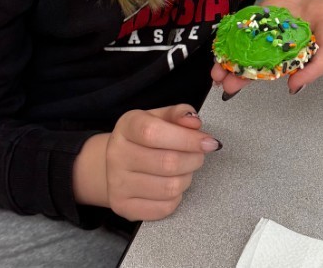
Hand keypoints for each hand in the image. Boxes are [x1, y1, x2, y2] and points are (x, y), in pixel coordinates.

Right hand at [74, 104, 221, 220]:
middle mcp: (117, 154)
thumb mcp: (158, 117)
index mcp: (126, 126)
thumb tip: (194, 123)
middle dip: (194, 159)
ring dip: (187, 178)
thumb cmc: (142, 138)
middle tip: (199, 154)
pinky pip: (164, 208)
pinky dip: (177, 197)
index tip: (208, 142)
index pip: (154, 133)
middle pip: (167, 163)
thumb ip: (179, 115)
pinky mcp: (123, 207)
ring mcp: (117, 183)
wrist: (114, 163)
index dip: (187, 138)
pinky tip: (171, 184)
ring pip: (170, 187)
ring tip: (184, 169)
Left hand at [211, 0, 322, 97]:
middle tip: (233, 87)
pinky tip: (220, 53)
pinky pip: (255, 31)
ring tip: (218, 78)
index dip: (312, 70)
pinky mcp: (273, 11)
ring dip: (242, 64)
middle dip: (260, 74)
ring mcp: (289, 23)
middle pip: (285, 59)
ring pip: (265, 50)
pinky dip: (239, 43)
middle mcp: (308, 29)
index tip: (295, 83)